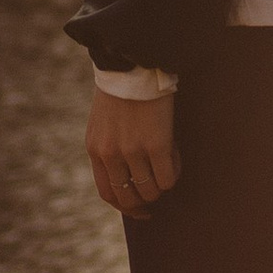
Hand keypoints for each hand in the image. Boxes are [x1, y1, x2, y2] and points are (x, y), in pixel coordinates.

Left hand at [87, 85, 180, 215]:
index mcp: (95, 150)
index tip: (140, 209)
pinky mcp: (156, 145)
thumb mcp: (102, 122)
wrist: (131, 64)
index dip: (126, 207)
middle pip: (128, 198)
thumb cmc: (121, 89)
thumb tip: (126, 174)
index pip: (107, 193)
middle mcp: (111, 155)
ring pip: (151, 191)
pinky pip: (168, 177)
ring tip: (169, 165)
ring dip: (162, 185)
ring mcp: (133, 151)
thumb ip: (108, 148)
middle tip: (158, 195)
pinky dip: (174, 173)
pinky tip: (176, 156)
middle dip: (145, 202)